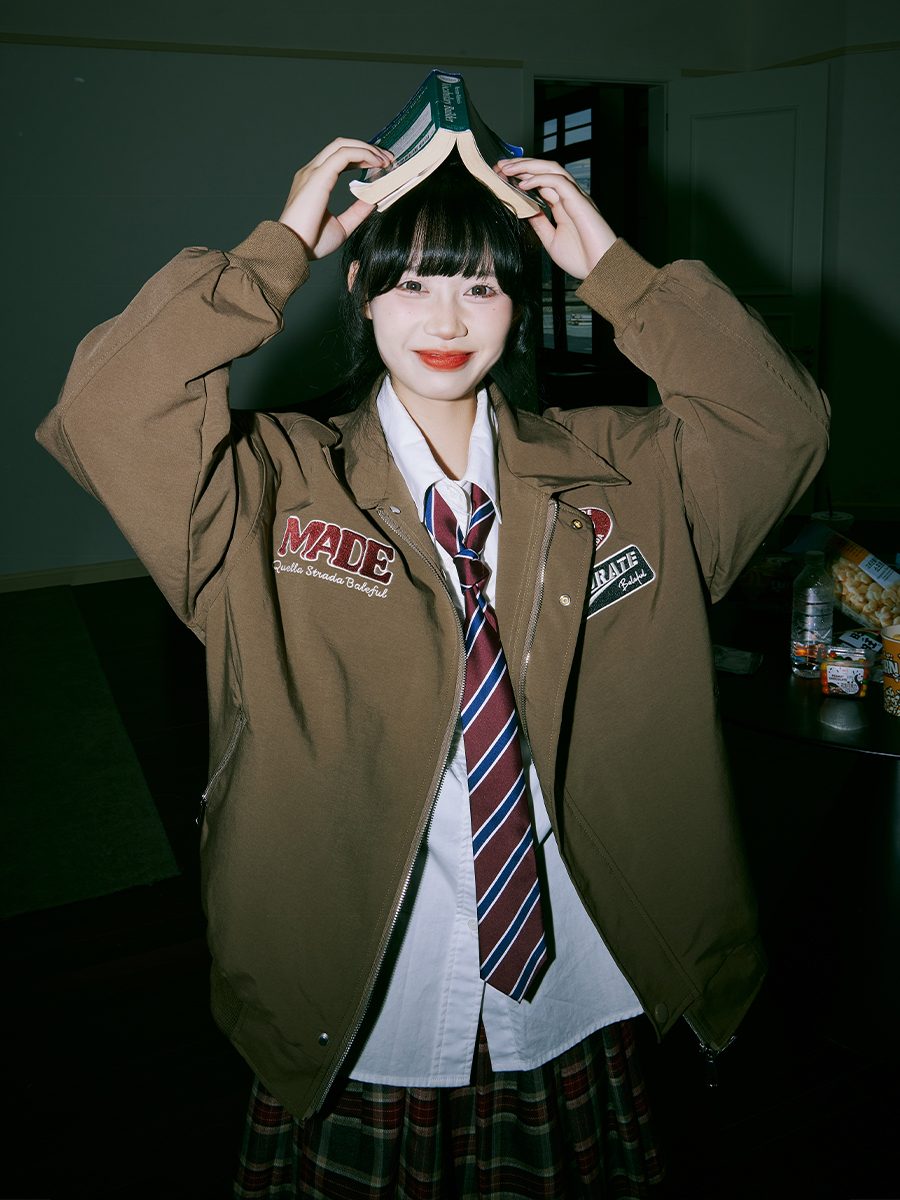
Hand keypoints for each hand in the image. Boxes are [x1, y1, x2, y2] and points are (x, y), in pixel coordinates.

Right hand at [279, 139, 392, 260]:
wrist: (292, 249)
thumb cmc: (310, 243)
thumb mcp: (342, 226)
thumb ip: (357, 212)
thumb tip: (373, 201)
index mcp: (315, 182)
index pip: (339, 158)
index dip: (361, 157)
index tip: (380, 165)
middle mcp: (312, 172)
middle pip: (341, 146)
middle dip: (367, 148)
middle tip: (388, 158)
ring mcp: (313, 172)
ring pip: (342, 146)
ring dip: (367, 149)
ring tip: (385, 160)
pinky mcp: (318, 177)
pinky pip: (343, 156)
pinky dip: (363, 155)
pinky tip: (377, 163)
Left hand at [495, 158, 615, 278]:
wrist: (601, 271)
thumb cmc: (582, 259)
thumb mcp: (551, 240)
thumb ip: (540, 223)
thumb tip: (525, 211)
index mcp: (563, 205)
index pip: (541, 181)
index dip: (522, 175)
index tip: (501, 176)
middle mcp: (570, 197)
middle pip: (544, 169)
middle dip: (521, 165)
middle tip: (499, 166)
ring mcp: (576, 197)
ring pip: (551, 169)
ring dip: (528, 166)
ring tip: (507, 168)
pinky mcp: (580, 201)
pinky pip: (559, 182)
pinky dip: (540, 179)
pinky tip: (523, 183)